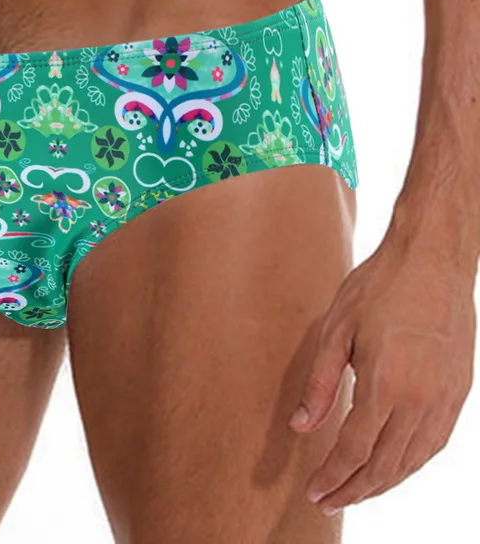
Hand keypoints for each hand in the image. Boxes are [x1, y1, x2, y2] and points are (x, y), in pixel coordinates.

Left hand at [288, 232, 475, 514]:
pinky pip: (435, 442)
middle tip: (329, 501)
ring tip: (356, 491)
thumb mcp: (336, 328)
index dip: (333, 476)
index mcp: (386, 384)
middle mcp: (421, 400)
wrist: (434, 258)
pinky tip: (394, 465)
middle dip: (354, 488)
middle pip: (386, 465)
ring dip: (384, 482)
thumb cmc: (379, 287)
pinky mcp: (459, 391)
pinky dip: (411, 463)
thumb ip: (320, 383)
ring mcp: (446, 398)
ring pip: (413, 460)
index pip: (356, 449)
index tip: (315, 492)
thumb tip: (301, 427)